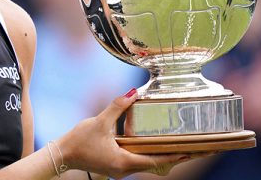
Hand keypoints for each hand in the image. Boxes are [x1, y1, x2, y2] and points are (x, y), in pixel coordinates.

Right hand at [57, 89, 201, 178]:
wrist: (62, 155)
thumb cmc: (79, 141)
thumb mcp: (99, 121)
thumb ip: (117, 106)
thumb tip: (133, 91)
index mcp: (125, 161)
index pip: (158, 160)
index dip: (177, 155)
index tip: (194, 150)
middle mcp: (126, 169)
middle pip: (158, 164)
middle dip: (178, 156)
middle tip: (198, 148)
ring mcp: (121, 169)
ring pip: (149, 164)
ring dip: (166, 156)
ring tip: (184, 147)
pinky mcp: (116, 165)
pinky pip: (140, 161)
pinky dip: (152, 154)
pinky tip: (158, 146)